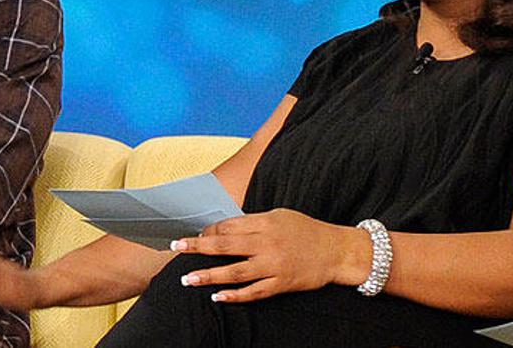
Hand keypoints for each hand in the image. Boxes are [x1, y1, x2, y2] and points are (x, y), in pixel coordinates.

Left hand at [170, 208, 367, 302]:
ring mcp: (273, 266)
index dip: (208, 231)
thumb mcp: (278, 216)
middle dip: (197, 247)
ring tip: (188, 278)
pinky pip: (254, 292)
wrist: (336, 250)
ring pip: (235, 272)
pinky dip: (235, 296)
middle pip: (225, 245)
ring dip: (209, 275)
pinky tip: (218, 297)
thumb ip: (252, 223)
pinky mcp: (281, 284)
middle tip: (176, 247)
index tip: (193, 234)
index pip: (228, 226)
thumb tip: (223, 230)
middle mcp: (267, 243)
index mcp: (265, 223)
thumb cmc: (305, 230)